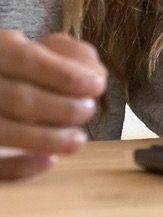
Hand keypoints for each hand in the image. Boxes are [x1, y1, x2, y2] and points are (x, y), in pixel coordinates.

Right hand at [0, 30, 108, 179]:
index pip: (26, 59)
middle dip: (62, 108)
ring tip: (78, 141)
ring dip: (46, 139)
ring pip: (2, 132)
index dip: (64, 75)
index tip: (99, 85)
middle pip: (19, 99)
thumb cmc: (18, 69)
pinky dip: (18, 168)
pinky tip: (48, 161)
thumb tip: (95, 74)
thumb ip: (66, 55)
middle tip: (88, 110)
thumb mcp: (38, 49)